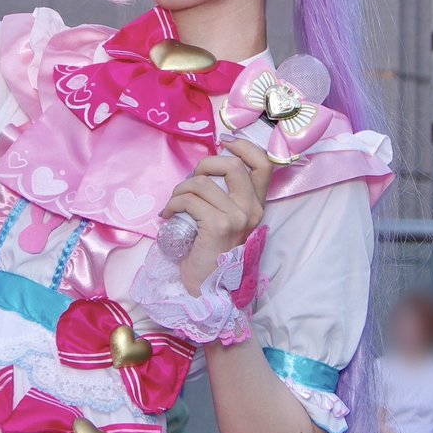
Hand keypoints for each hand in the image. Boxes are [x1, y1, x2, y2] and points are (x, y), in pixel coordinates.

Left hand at [162, 140, 273, 295]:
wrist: (208, 288)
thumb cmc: (211, 253)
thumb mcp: (225, 221)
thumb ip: (224, 198)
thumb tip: (205, 171)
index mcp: (255, 205)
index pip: (263, 164)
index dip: (244, 146)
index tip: (223, 144)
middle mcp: (251, 209)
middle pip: (231, 164)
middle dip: (204, 165)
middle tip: (190, 183)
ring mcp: (236, 217)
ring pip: (202, 182)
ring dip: (180, 190)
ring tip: (174, 205)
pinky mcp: (218, 226)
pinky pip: (189, 200)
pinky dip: (173, 204)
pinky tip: (169, 216)